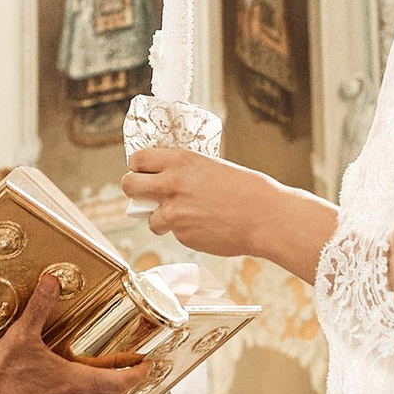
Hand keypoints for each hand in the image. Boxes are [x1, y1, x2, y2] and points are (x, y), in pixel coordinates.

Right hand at [0, 270, 146, 393]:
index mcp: (77, 384)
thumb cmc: (0, 376)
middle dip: (122, 386)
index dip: (138, 374)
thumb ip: (40, 307)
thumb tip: (52, 281)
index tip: (145, 365)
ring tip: (97, 387)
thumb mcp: (21, 336)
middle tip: (123, 373)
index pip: (122, 382)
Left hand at [125, 146, 338, 286]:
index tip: (142, 172)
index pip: (138, 158)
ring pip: (147, 216)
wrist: (265, 216)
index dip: (137, 167)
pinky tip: (203, 226)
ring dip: (159, 218)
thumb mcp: (211, 167)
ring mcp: (173, 211)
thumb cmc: (246, 190)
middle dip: (133, 191)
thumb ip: (184, 172)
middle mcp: (171, 184)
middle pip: (128, 185)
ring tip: (182, 216)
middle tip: (144, 195)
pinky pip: (171, 232)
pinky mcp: (181, 234)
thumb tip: (163, 179)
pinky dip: (182, 231)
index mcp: (180, 161)